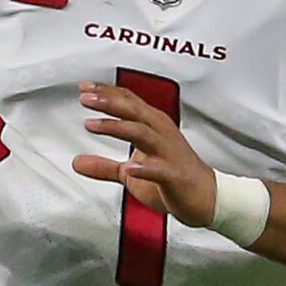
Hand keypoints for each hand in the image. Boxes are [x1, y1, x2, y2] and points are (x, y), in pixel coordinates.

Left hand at [71, 80, 217, 225]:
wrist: (207, 197)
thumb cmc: (174, 178)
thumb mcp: (132, 171)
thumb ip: (104, 166)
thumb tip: (77, 163)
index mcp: (152, 127)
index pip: (128, 102)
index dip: (106, 93)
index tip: (84, 88)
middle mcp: (160, 134)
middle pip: (133, 110)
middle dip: (108, 102)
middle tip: (85, 98)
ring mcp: (168, 153)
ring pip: (142, 132)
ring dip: (117, 126)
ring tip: (93, 124)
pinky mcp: (174, 175)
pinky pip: (159, 169)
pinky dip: (144, 168)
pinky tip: (130, 168)